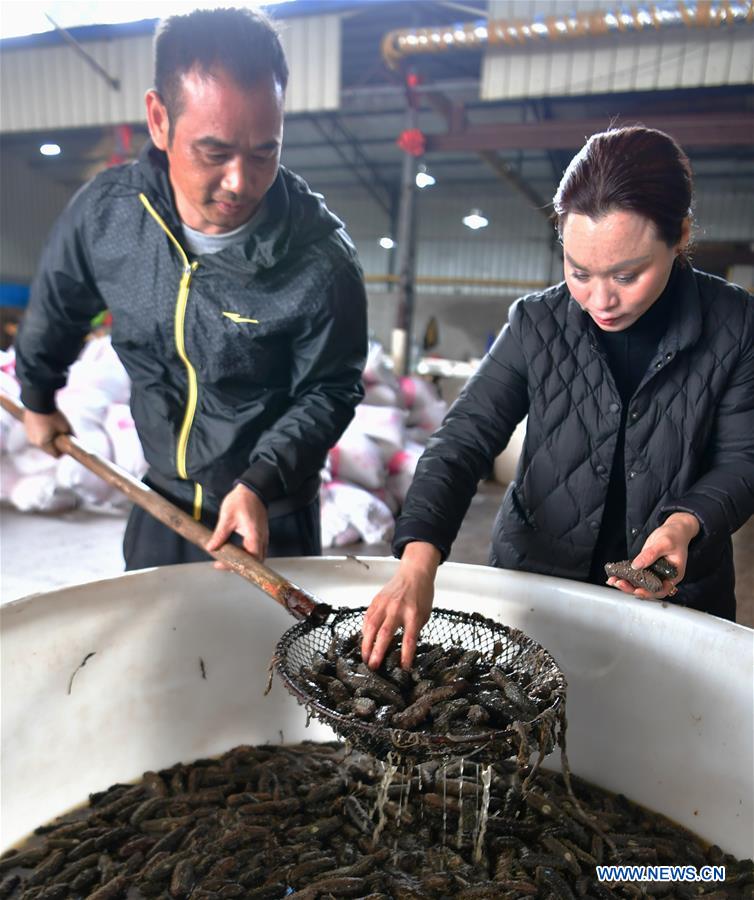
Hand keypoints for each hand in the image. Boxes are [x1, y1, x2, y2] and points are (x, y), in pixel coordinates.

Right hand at [24, 409, 71, 457]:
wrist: (38, 401)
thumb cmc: (53, 415)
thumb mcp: (66, 427)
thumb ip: (72, 437)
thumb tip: (75, 441)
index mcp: (44, 444)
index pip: (56, 455)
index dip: (63, 451)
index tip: (67, 443)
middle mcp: (34, 442)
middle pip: (49, 449)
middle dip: (56, 444)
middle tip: (61, 434)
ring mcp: (29, 435)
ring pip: (42, 442)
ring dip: (48, 438)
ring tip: (53, 427)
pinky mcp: (26, 428)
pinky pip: (37, 435)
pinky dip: (42, 433)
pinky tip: (47, 424)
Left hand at [206, 483, 268, 564]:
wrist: (253, 489)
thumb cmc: (241, 500)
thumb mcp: (227, 517)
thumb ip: (219, 534)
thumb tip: (211, 547)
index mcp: (254, 535)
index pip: (251, 558)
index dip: (237, 565)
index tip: (222, 564)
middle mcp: (261, 538)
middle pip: (256, 560)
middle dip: (242, 566)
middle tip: (225, 564)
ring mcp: (263, 536)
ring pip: (258, 556)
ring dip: (245, 560)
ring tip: (229, 559)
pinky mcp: (261, 533)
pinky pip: (257, 549)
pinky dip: (248, 554)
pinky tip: (237, 551)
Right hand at [361, 542, 440, 670]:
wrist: (414, 574)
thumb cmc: (421, 596)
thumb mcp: (424, 615)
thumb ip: (414, 631)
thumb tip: (404, 651)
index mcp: (414, 614)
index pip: (409, 639)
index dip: (406, 655)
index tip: (403, 668)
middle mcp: (398, 609)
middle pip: (385, 633)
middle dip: (377, 652)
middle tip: (373, 666)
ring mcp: (385, 604)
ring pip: (371, 626)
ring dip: (366, 644)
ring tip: (365, 658)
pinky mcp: (376, 601)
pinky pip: (367, 618)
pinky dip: (365, 632)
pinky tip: (365, 641)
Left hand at [606, 512, 699, 599]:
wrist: (673, 529)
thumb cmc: (675, 536)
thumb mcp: (664, 543)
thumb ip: (651, 554)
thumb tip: (636, 565)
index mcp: (673, 575)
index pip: (661, 590)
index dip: (649, 593)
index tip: (636, 590)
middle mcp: (663, 577)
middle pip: (647, 589)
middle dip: (632, 588)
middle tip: (619, 583)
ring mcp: (653, 572)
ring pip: (639, 583)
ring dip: (626, 583)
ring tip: (612, 580)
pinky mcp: (645, 566)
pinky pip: (635, 574)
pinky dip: (625, 575)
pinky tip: (614, 575)